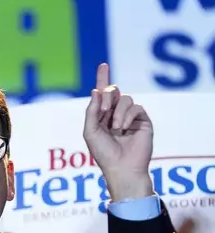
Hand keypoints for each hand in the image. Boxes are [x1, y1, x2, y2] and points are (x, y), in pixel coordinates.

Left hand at [83, 63, 153, 201]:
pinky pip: (136, 107)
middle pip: (113, 92)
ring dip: (117, 112)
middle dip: (107, 97)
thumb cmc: (103, 153)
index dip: (102, 79)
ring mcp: (130, 117)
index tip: (103, 65)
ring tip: (116, 128)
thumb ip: (92, 111)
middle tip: (104, 110)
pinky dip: (127, 116)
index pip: (102, 94)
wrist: (122, 167)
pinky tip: (123, 128)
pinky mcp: (143, 120)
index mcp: (102, 116)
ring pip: (124, 98)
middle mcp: (115, 114)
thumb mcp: (90, 131)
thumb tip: (96, 90)